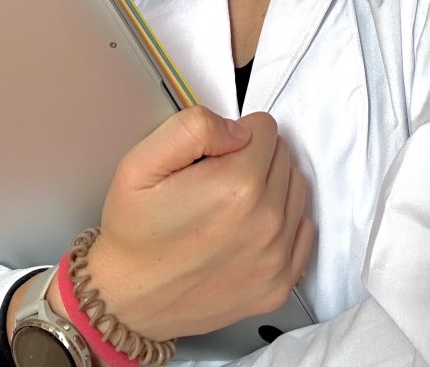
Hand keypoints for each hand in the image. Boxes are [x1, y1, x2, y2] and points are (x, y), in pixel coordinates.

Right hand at [81, 106, 313, 340]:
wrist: (125, 301)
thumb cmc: (133, 232)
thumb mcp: (141, 162)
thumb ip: (193, 127)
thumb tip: (238, 130)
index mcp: (236, 186)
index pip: (265, 128)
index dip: (235, 135)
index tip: (213, 157)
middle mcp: (265, 221)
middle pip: (283, 155)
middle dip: (254, 157)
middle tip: (216, 180)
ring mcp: (276, 257)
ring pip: (296, 187)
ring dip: (271, 186)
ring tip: (232, 203)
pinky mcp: (279, 285)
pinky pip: (304, 229)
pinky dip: (284, 221)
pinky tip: (250, 227)